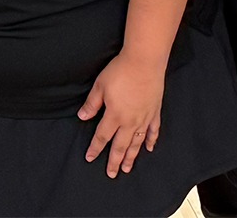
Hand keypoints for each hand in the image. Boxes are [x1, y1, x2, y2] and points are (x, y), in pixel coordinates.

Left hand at [78, 52, 165, 177]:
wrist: (144, 62)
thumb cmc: (120, 71)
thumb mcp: (100, 86)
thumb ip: (92, 104)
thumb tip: (82, 116)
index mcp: (114, 115)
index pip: (102, 137)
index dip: (95, 148)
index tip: (89, 158)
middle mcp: (130, 121)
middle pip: (120, 146)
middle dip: (114, 160)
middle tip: (111, 174)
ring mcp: (144, 118)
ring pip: (137, 143)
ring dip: (132, 157)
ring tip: (127, 168)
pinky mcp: (154, 112)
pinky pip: (153, 131)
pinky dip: (151, 140)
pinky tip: (149, 148)